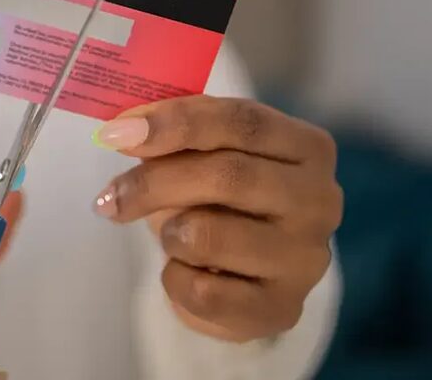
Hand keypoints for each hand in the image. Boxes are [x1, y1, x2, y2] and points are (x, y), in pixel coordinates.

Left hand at [91, 96, 341, 342]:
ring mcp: (306, 258)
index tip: (117, 132)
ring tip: (170, 236)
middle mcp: (319, 200)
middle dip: (155, 182)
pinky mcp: (281, 309)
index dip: (176, 122)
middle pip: (228, 175)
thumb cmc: (223, 203)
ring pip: (209, 236)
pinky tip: (184, 272)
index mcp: (308, 148)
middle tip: (111, 196)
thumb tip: (124, 129)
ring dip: (169, 233)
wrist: (244, 278)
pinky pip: (202, 291)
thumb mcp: (206, 157)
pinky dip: (174, 278)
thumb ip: (175, 136)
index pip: (242, 121)